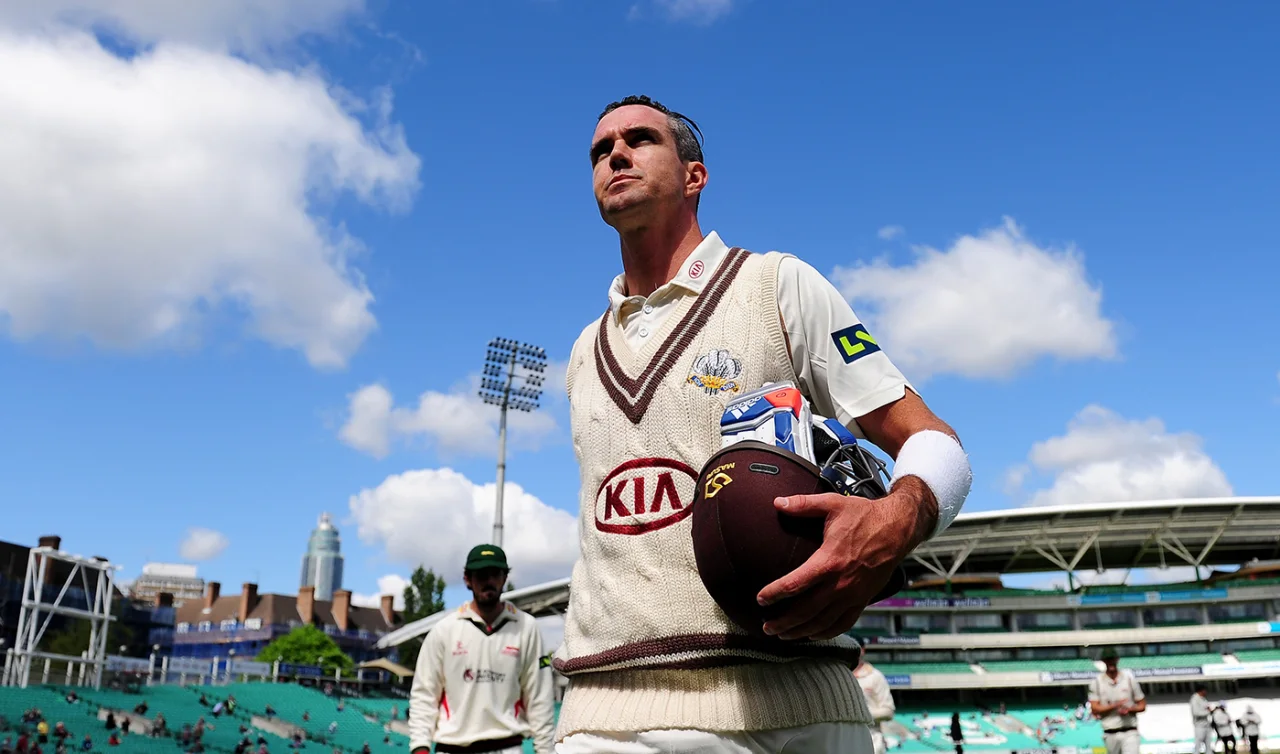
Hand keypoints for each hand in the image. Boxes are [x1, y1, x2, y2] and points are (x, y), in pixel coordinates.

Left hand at [755, 477, 934, 640]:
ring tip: (782, 635)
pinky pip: (843, 623)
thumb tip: (776, 501)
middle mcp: (841, 583)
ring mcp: (853, 595)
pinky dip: (826, 633)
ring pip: (823, 623)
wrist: (898, 528)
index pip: (795, 584)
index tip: (760, 599)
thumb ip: (803, 504)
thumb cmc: (865, 515)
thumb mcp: (832, 504)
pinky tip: (812, 635)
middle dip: (783, 622)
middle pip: (806, 611)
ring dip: (800, 632)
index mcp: (829, 561)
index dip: (775, 594)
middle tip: (765, 627)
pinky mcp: (863, 600)